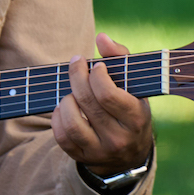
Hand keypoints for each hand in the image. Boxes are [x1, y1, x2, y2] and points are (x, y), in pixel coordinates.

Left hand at [53, 33, 155, 173]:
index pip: (109, 95)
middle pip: (88, 102)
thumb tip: (101, 37)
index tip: (95, 65)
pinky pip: (62, 137)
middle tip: (75, 64)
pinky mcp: (83, 158)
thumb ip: (121, 58)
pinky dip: (57, 118)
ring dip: (66, 101)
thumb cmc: (129, 108)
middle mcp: (119, 137)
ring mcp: (100, 150)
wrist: (129, 154)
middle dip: (77, 77)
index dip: (97, 75)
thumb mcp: (135, 86)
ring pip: (72, 122)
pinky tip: (63, 107)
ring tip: (70, 92)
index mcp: (136, 118)